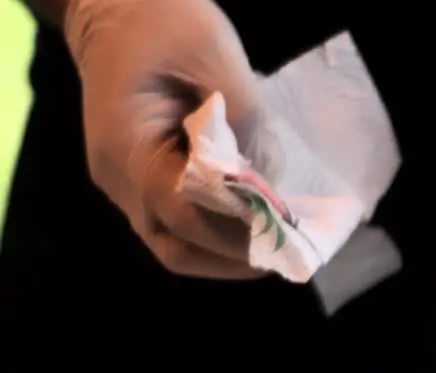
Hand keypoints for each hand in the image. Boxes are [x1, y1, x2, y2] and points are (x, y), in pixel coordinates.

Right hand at [66, 0, 277, 277]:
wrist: (116, 8)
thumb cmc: (163, 22)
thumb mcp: (215, 56)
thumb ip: (245, 123)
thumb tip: (272, 186)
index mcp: (126, 147)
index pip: (184, 214)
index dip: (238, 230)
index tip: (286, 229)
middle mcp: (118, 180)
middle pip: (177, 247)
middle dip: (236, 255)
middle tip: (290, 248)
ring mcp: (124, 185)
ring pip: (176, 244)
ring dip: (228, 251)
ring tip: (278, 240)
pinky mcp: (140, 182)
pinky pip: (177, 225)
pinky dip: (217, 233)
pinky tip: (254, 221)